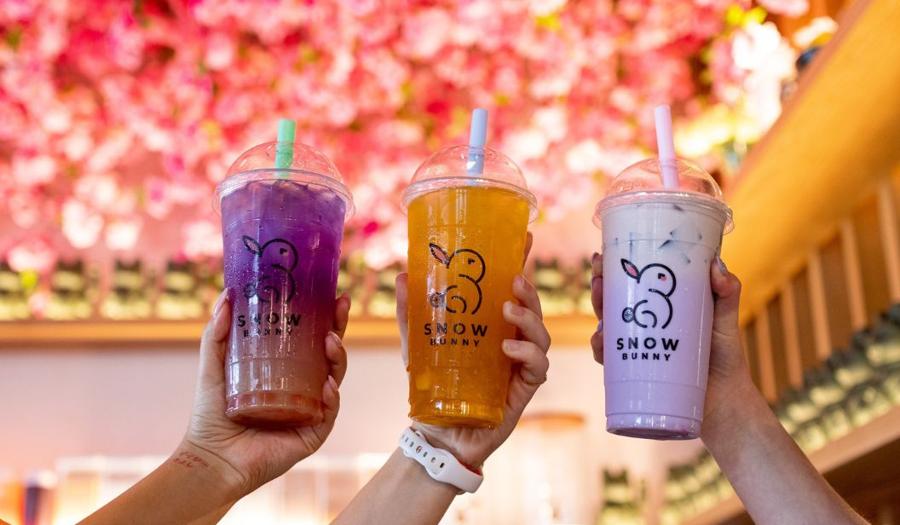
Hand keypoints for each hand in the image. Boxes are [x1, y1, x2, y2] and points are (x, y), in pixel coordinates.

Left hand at [180, 292, 350, 499]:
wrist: (211, 457)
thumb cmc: (211, 414)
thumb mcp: (213, 365)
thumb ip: (217, 332)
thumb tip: (227, 293)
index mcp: (284, 371)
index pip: (308, 339)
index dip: (322, 316)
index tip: (331, 294)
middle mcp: (301, 388)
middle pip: (328, 353)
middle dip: (339, 327)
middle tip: (340, 305)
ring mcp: (309, 410)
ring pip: (335, 378)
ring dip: (338, 357)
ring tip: (330, 341)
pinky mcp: (313, 433)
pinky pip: (330, 412)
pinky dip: (332, 397)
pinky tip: (328, 385)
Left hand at [395, 233, 550, 467]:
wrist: (437, 433)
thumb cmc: (433, 388)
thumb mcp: (418, 345)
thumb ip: (411, 313)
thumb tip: (403, 275)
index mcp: (493, 327)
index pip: (512, 292)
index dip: (523, 264)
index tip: (527, 238)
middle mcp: (512, 342)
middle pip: (533, 310)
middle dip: (529, 292)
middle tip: (514, 280)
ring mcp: (520, 366)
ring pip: (542, 335)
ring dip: (529, 318)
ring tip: (507, 309)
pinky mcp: (523, 389)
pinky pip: (538, 366)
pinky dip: (527, 352)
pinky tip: (508, 347)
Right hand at [589, 252, 752, 434]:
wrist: (723, 401)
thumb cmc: (725, 355)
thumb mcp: (726, 318)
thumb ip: (727, 292)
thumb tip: (715, 265)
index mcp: (659, 305)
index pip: (632, 280)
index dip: (615, 266)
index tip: (605, 254)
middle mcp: (643, 324)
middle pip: (613, 299)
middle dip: (599, 285)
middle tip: (598, 276)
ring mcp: (637, 346)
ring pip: (606, 324)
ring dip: (596, 312)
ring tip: (601, 305)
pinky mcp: (633, 370)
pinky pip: (609, 358)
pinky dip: (600, 348)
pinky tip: (601, 340)